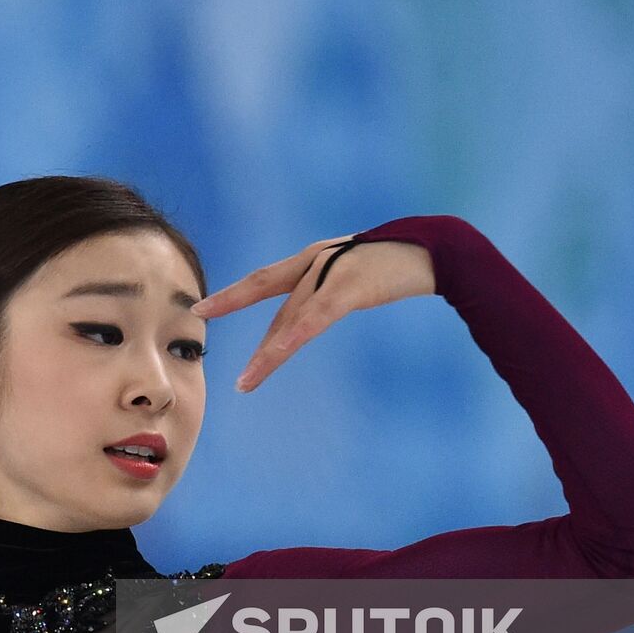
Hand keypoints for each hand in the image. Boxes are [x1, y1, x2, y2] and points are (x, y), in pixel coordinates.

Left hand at [190, 233, 434, 391]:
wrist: (436, 250)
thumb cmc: (395, 264)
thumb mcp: (352, 276)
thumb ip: (326, 293)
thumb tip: (307, 318)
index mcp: (312, 259)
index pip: (264, 279)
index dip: (232, 292)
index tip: (202, 306)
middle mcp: (315, 262)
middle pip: (267, 293)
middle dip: (231, 305)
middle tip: (197, 318)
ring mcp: (331, 273)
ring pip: (289, 317)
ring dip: (266, 353)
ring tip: (245, 382)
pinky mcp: (350, 288)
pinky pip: (316, 319)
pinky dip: (294, 338)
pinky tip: (277, 354)